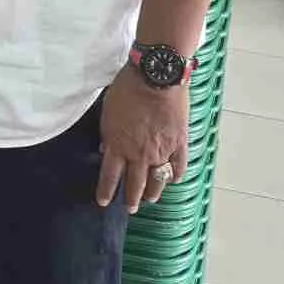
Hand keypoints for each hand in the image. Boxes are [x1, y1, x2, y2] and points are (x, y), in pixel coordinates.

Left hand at [97, 68, 188, 212]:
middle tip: (130, 208)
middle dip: (131, 199)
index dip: (106, 192)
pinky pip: (178, 167)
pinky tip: (173, 180)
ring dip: (153, 192)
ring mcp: (161, 151)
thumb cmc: (127, 88)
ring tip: (150, 198)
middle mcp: (139, 154)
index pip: (110, 177)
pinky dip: (175, 175)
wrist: (156, 76)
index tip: (103, 202)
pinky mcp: (179, 143)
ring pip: (157, 181)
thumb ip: (107, 133)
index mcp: (118, 146)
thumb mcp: (108, 111)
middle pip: (135, 184)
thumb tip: (105, 148)